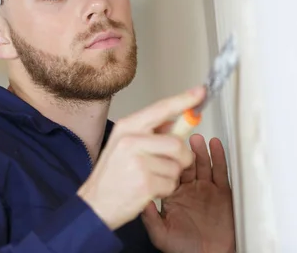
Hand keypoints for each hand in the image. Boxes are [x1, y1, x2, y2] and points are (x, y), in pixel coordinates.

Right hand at [77, 87, 205, 229]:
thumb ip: (149, 132)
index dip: (184, 100)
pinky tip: (149, 190)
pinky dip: (166, 190)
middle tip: (170, 164)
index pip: (161, 109)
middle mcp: (131, 140)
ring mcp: (138, 162)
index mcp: (126, 127)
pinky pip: (172, 184)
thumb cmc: (112, 175)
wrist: (95, 203)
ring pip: (176, 166)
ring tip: (150, 178)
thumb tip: (176, 123)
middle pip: (177, 143)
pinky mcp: (145, 183)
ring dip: (170, 176)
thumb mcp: (123, 144)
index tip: (200, 92)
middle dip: (182, 157)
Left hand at [141, 134, 235, 252]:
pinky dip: (219, 157)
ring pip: (202, 163)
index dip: (165, 156)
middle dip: (182, 149)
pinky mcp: (223, 192)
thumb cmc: (185, 248)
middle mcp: (189, 188)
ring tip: (196, 138)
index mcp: (173, 194)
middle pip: (185, 162)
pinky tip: (216, 145)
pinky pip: (221, 172)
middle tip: (180, 135)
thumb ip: (150, 217)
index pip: (167, 169)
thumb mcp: (161, 234)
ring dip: (200, 150)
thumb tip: (140, 198)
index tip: (162, 143)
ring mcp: (206, 189)